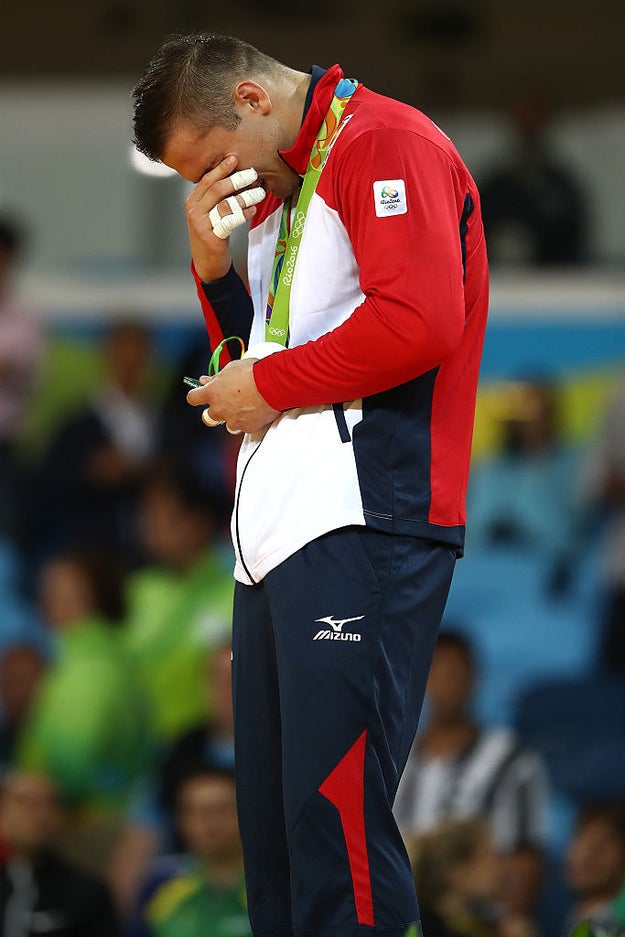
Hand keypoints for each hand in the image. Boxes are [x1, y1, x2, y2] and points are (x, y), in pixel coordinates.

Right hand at [185, 156, 265, 281]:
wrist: (208, 265)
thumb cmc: (213, 237)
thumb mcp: (212, 214)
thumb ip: (219, 198)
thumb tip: (240, 178)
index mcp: (193, 202)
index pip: (206, 180)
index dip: (221, 169)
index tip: (235, 158)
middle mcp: (194, 212)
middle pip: (216, 189)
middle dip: (236, 179)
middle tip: (253, 174)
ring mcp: (201, 225)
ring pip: (225, 204)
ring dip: (245, 197)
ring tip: (259, 193)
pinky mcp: (211, 238)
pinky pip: (230, 221)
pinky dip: (243, 214)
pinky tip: (252, 210)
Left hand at [186, 358, 279, 434]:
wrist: (272, 384)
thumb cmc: (253, 373)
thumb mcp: (231, 368)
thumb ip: (216, 377)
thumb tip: (207, 380)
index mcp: (212, 393)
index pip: (192, 398)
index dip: (196, 396)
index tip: (200, 394)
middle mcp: (219, 409)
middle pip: (207, 417)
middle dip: (214, 412)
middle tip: (224, 404)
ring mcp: (232, 420)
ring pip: (227, 424)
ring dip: (232, 417)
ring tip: (244, 407)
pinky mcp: (247, 427)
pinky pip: (244, 427)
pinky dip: (248, 421)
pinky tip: (255, 411)